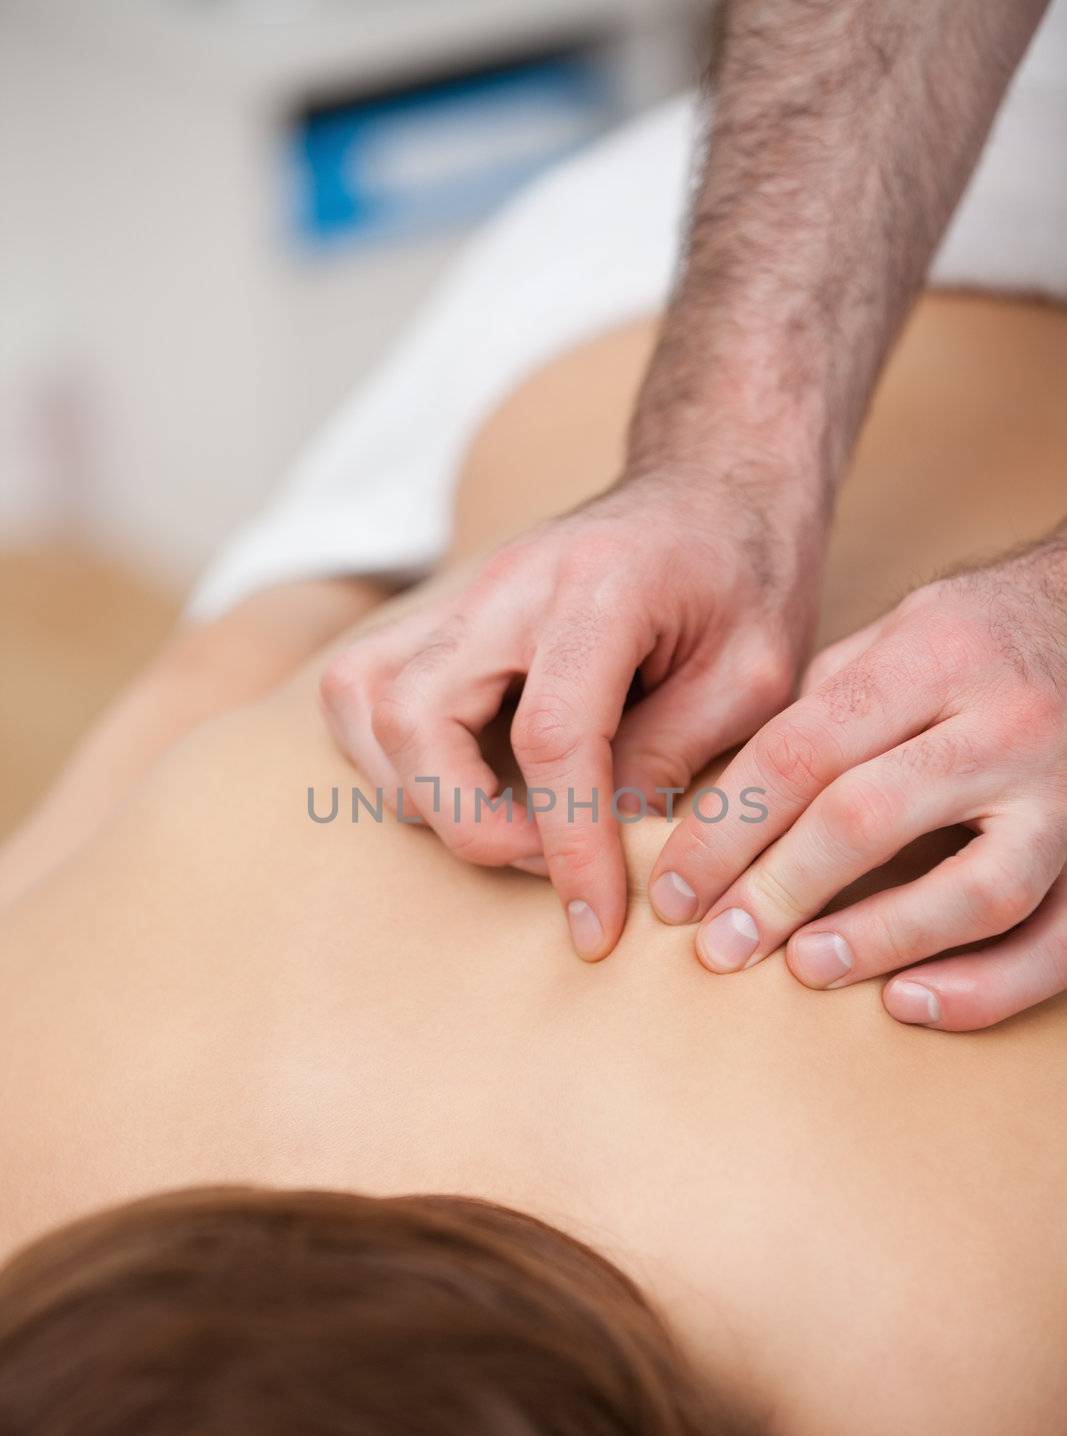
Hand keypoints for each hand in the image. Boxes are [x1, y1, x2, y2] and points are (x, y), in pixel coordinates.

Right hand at [321, 468, 821, 959]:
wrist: (711, 482)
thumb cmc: (746, 573)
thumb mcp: (759, 674)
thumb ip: (678, 755)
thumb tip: (600, 839)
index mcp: (603, 589)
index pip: (553, 735)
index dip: (568, 845)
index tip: (595, 923)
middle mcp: (510, 584)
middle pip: (416, 716)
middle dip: (465, 821)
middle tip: (546, 863)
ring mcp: (463, 594)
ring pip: (362, 699)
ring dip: (412, 788)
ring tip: (503, 828)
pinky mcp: (444, 615)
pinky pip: (363, 686)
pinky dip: (390, 754)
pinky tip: (460, 787)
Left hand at [649, 525, 1066, 1029]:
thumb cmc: (982, 636)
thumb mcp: (897, 634)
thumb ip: (824, 711)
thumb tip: (734, 807)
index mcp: (934, 657)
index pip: (802, 752)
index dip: (725, 830)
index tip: (676, 891)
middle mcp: (1004, 723)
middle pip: (868, 819)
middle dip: (777, 892)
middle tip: (720, 945)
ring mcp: (1065, 793)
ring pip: (974, 891)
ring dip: (878, 940)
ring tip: (806, 969)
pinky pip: (1055, 942)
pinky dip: (985, 988)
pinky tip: (910, 1002)